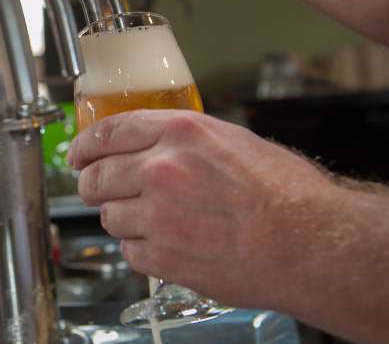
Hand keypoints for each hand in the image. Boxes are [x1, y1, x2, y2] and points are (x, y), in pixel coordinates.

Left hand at [68, 109, 341, 309]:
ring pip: (109, 217)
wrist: (311, 243)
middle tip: (99, 190)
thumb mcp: (231, 140)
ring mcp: (159, 215)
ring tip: (153, 221)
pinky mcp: (163, 256)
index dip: (84, 145)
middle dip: (92, 185)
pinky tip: (167, 244)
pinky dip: (141, 249)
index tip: (76, 154)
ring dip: (122, 219)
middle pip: (96, 177)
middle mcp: (161, 169)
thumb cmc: (285, 192)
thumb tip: (149, 144)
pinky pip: (129, 251)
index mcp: (180, 133)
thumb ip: (182, 140)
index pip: (108, 132)